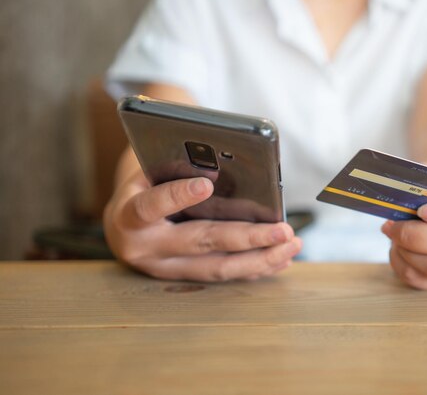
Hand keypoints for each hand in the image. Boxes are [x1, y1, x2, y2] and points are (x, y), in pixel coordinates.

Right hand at [103, 171, 301, 281]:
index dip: (176, 196)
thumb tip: (219, 159)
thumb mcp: (148, 171)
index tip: (206, 185)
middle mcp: (145, 248)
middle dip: (248, 237)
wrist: (123, 225)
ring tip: (291, 244)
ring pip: (218, 268)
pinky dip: (254, 268)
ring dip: (260, 258)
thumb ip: (175, 167)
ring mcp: (165, 269)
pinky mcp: (184, 279)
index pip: (151, 206)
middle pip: (202, 243)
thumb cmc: (143, 187)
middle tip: (283, 230)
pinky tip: (280, 259)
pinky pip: (223, 276)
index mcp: (129, 215)